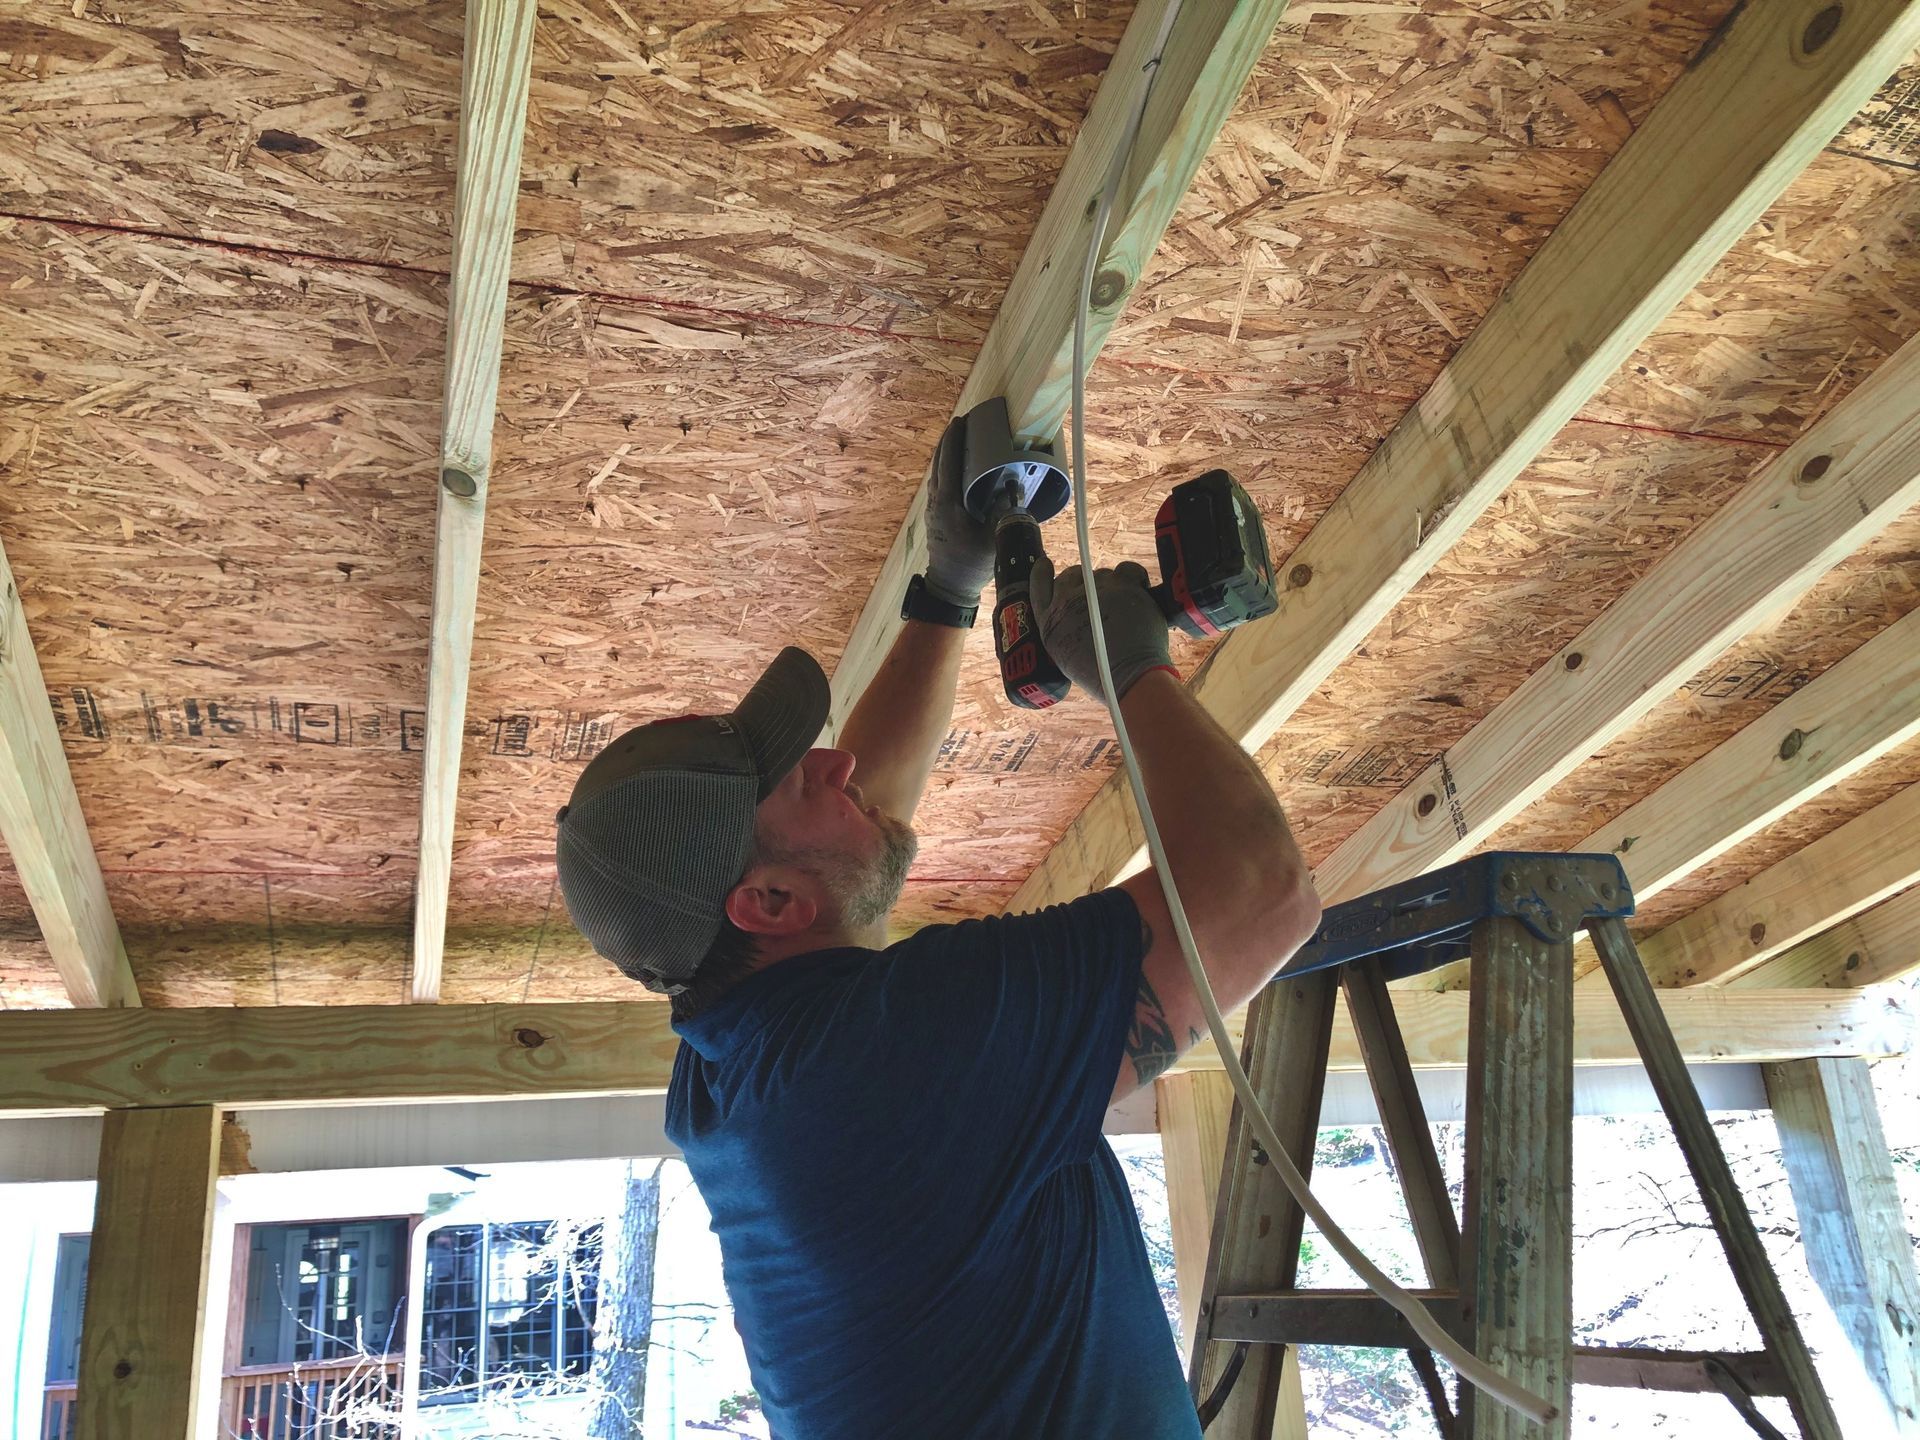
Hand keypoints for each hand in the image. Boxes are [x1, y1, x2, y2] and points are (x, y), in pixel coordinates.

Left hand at [922, 415, 995, 606]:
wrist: (949, 585)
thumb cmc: (971, 563)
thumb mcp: (993, 536)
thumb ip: (1003, 509)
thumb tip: (1013, 487)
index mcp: (948, 501)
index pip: (949, 460)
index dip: (954, 438)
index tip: (962, 420)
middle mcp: (936, 500)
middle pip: (938, 461)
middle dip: (948, 440)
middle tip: (962, 423)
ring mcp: (932, 508)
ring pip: (936, 472)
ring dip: (945, 454)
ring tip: (959, 440)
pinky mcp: (933, 515)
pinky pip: (937, 483)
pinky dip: (945, 468)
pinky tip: (956, 468)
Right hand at [1029, 557, 1172, 707]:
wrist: (1130, 678)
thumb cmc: (1102, 675)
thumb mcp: (1065, 655)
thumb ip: (1063, 629)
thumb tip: (1073, 615)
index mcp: (1049, 621)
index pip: (1038, 584)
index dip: (1042, 572)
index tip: (1046, 565)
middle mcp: (1067, 601)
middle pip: (1071, 575)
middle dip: (1085, 582)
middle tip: (1100, 598)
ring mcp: (1093, 590)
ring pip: (1101, 574)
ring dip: (1112, 586)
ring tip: (1122, 609)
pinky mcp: (1121, 585)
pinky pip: (1127, 569)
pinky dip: (1134, 578)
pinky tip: (1138, 593)